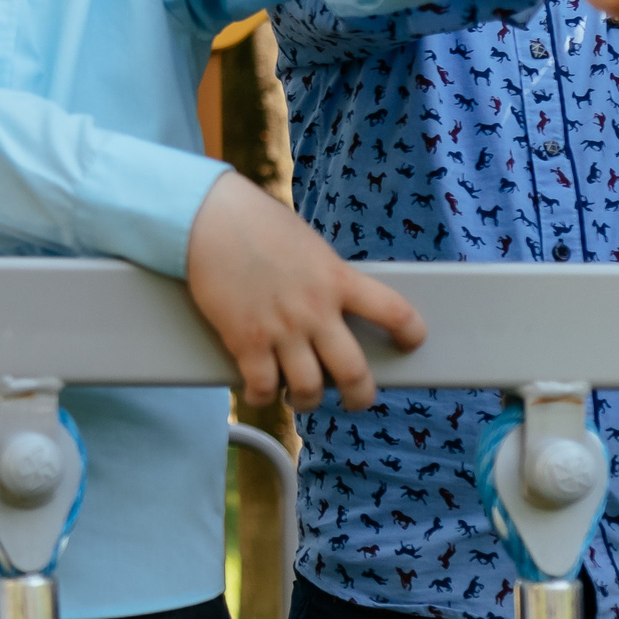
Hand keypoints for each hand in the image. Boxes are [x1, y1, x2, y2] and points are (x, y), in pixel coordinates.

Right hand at [184, 173, 426, 410]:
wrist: (208, 217)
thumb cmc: (255, 222)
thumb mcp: (307, 245)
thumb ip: (325, 276)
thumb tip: (330, 298)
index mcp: (337, 279)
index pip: (394, 313)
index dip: (411, 333)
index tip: (410, 342)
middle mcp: (315, 310)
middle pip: (354, 373)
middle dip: (360, 396)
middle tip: (355, 398)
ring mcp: (281, 330)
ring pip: (310, 389)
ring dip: (309, 400)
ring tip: (303, 397)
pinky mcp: (245, 341)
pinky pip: (263, 387)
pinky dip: (263, 395)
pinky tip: (261, 390)